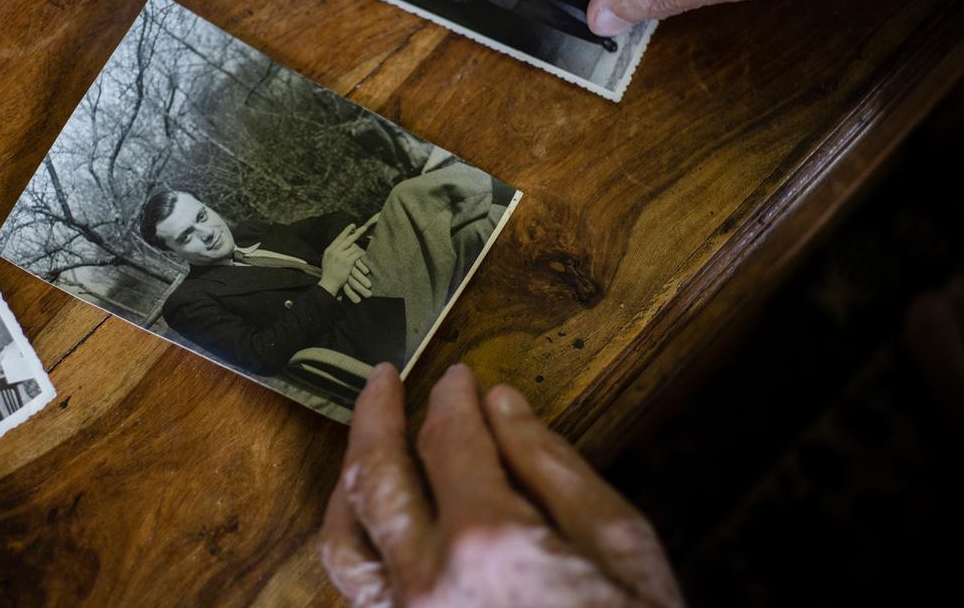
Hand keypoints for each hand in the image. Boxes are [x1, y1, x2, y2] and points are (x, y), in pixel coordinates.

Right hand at [319, 221, 372, 297]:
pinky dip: (361, 254)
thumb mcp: (327, 259)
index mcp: (329, 250)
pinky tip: (365, 254)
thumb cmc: (329, 273)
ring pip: (354, 247)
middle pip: (347, 239)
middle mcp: (334, 251)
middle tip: (364, 227)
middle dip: (357, 232)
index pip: (339, 237)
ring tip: (364, 248)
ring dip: (360, 247)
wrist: (328, 283)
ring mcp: (340, 256)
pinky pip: (357, 254)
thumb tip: (340, 245)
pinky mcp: (347, 262)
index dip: (346, 231)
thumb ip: (333, 252)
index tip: (353, 225)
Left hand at [320, 364, 683, 606]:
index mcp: (489, 544)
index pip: (450, 440)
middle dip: (376, 416)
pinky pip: (355, 591)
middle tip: (383, 381)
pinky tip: (371, 519)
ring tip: (363, 442)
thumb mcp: (621, 544)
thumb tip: (503, 407)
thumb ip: (553, 466)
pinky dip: (352, 541)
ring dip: (347, 478)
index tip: (458, 377)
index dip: (451, 398)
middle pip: (375, 476)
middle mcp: (429, 583)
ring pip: (342, 540)